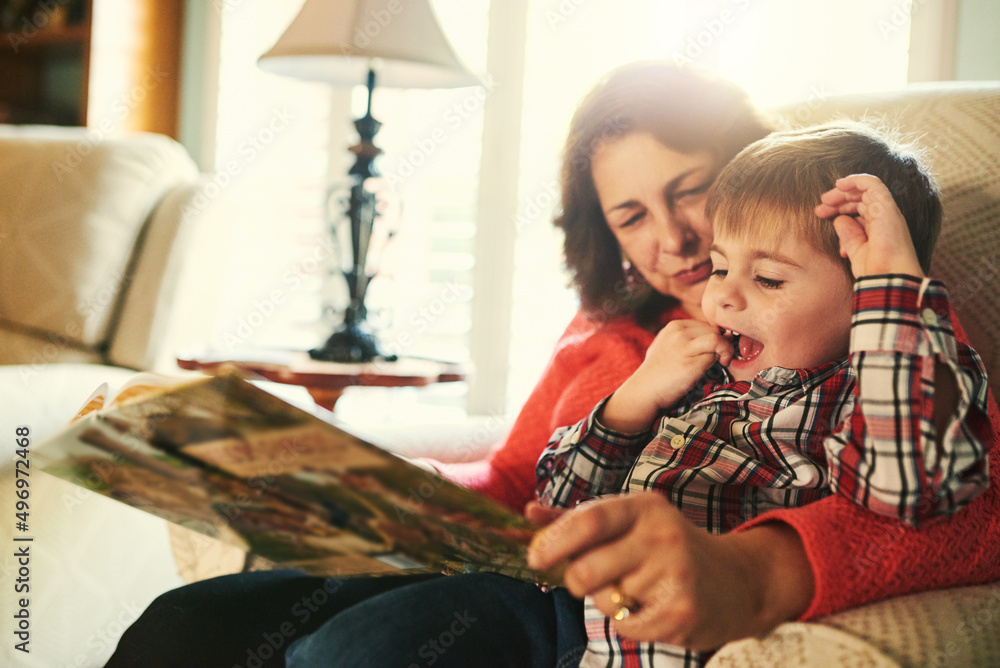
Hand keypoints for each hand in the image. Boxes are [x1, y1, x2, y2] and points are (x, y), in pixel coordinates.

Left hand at [526, 493, 813, 650]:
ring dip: (610, 602)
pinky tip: (653, 608)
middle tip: (592, 580)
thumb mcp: (630, 522)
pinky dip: (629, 624)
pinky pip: (625, 627)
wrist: (737, 581)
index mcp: (644, 507)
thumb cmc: (667, 548)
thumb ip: (577, 518)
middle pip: (587, 569)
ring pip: (605, 600)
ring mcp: (676, 574)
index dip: (554, 540)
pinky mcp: (682, 612)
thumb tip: (528, 513)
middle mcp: (662, 534)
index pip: (590, 519)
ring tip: (639, 590)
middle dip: (577, 582)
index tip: (534, 558)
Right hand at [601, 320, 730, 432]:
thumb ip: (689, 338)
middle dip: (721, 343)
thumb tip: (723, 336)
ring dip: (725, 350)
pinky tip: (715, 367)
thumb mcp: (668, 345)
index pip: (705, 324)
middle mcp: (679, 333)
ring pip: (717, 339)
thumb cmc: (659, 371)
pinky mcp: (691, 363)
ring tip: (722, 360)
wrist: (645, 389)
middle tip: (720, 357)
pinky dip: (720, 360)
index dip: (715, 336)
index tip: (714, 350)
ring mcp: (684, 347)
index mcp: (674, 326)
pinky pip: (715, 356)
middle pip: (714, 330)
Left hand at [815, 173, 923, 277]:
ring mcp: (886, 211)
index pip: (859, 209)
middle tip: (819, 208)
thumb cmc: (874, 270)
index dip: (839, 208)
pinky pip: (873, 184)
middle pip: (861, 199)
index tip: (821, 213)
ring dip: (843, 192)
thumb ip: (848, 234)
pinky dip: (857, 180)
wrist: (887, 278)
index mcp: (878, 228)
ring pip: (865, 190)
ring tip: (825, 200)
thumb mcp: (855, 250)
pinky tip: (840, 184)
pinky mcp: (886, 207)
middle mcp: (884, 217)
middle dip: (838, 200)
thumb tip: (839, 219)